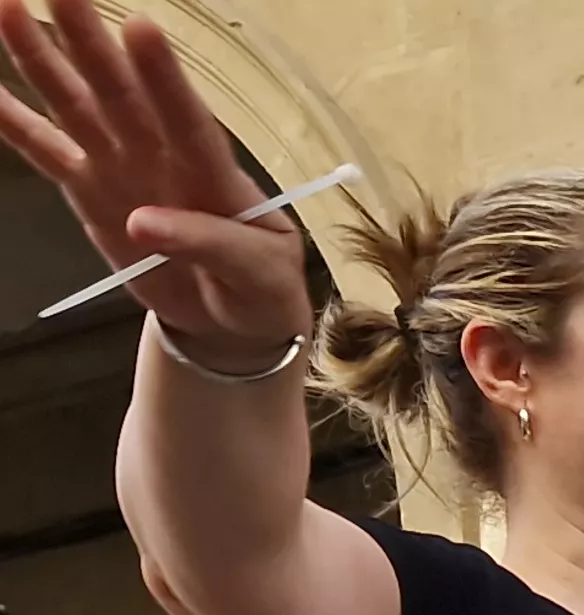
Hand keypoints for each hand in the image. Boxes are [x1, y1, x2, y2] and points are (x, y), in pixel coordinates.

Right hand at [0, 2, 312, 350]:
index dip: (164, 77)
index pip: (187, 118)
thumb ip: (210, 245)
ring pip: (76, 106)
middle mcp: (161, 155)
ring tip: (10, 12)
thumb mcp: (257, 273)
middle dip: (90, 44)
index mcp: (213, 171)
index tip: (142, 29)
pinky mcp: (89, 188)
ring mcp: (121, 166)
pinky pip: (45, 150)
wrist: (235, 316)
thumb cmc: (260, 286)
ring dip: (42, 62)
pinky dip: (14, 122)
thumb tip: (145, 225)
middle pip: (121, 94)